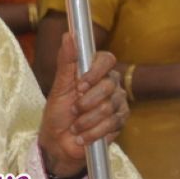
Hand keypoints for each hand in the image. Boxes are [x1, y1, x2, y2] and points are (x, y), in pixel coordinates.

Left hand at [38, 33, 125, 178]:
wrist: (60, 143)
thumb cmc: (58, 113)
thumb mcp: (59, 87)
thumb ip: (66, 61)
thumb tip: (68, 35)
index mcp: (95, 71)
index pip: (106, 59)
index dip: (94, 72)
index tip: (80, 85)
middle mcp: (110, 83)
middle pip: (109, 85)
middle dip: (86, 102)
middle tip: (73, 110)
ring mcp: (118, 102)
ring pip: (110, 107)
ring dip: (87, 120)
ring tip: (75, 126)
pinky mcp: (121, 121)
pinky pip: (113, 124)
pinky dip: (94, 132)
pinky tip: (83, 136)